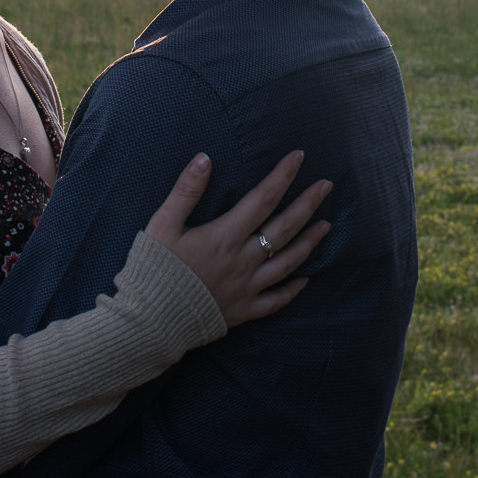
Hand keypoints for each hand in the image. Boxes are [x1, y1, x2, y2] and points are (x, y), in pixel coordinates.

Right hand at [144, 151, 331, 327]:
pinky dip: (292, 290)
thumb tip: (204, 158)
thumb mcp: (163, 224)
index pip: (263, 198)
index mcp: (225, 236)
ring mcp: (247, 287)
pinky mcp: (244, 311)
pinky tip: (305, 281)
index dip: (283, 176)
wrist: (151, 320)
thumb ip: (186, 191)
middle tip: (327, 186)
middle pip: (284, 228)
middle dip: (307, 204)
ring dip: (309, 243)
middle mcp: (243, 260)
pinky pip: (275, 301)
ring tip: (326, 226)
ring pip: (288, 262)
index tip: (299, 157)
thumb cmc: (154, 269)